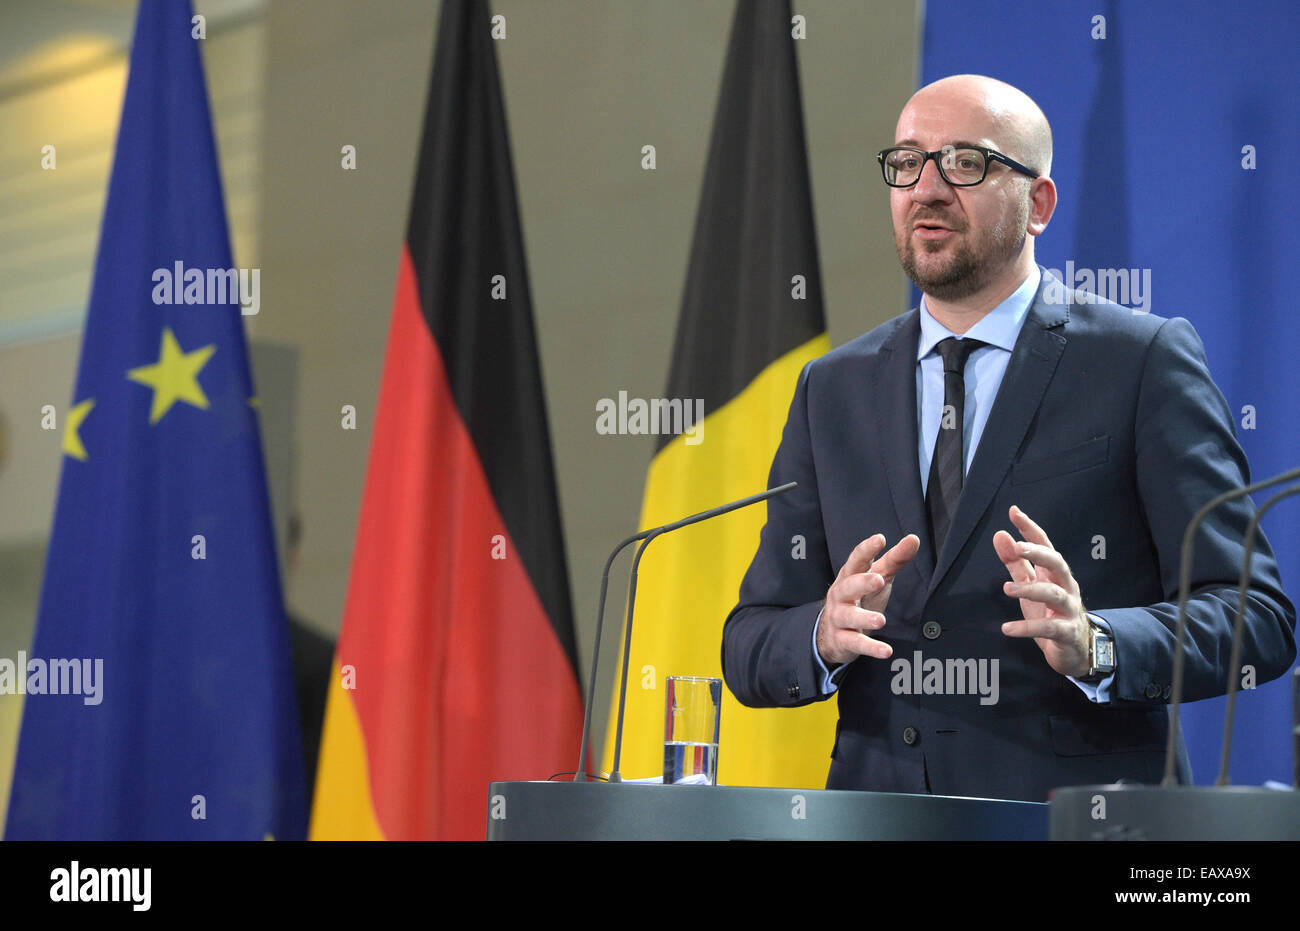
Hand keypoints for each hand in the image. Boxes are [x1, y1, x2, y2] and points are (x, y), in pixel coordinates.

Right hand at [817, 533, 920, 666]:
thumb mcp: (877, 578)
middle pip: (848, 586)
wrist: (833, 633)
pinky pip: (856, 643)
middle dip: (862, 583)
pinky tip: (885, 651)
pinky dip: (870, 648)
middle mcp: (840, 595)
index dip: (867, 549)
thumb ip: (894, 560)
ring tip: (880, 620)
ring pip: (849, 616)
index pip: (856, 560)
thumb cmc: (860, 598)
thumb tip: (914, 539)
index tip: (880, 539)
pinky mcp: (843, 639)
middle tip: (879, 580)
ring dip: (863, 617)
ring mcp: (839, 618)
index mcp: (849, 576)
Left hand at [993, 505, 1090, 677]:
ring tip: (1007, 588)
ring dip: (1030, 589)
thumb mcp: (1030, 585)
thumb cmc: (1050, 612)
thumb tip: (1000, 535)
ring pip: (1053, 593)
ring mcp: (1068, 609)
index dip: (1030, 528)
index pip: (1044, 545)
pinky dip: (1027, 628)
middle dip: (1039, 553)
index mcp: (1054, 573)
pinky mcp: (1067, 632)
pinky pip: (1048, 628)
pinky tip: (1007, 629)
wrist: (1075, 650)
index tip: (1014, 512)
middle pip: (1057, 563)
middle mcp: (1065, 586)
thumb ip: (1015, 562)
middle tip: (1018, 547)